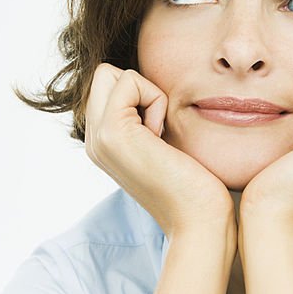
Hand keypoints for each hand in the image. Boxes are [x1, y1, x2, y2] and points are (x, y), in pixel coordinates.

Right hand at [85, 65, 235, 238]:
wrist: (198, 219)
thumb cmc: (195, 185)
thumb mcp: (163, 146)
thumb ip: (146, 121)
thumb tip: (151, 92)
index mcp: (103, 144)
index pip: (108, 86)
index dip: (140, 95)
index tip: (159, 134)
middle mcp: (93, 141)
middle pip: (104, 75)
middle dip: (139, 88)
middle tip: (158, 129)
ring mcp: (98, 138)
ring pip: (111, 74)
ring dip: (147, 94)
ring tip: (160, 136)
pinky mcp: (112, 132)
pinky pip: (129, 81)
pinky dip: (155, 99)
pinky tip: (162, 137)